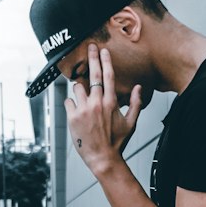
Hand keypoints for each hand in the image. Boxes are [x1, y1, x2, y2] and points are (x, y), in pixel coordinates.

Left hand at [63, 43, 142, 175]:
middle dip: (91, 58)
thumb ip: (135, 103)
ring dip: (80, 90)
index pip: (108, 76)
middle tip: (90, 47)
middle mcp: (97, 104)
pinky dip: (71, 104)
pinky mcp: (72, 117)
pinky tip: (77, 112)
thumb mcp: (131, 123)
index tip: (103, 50)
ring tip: (84, 101)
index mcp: (111, 103)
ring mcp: (83, 110)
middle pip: (93, 75)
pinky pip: (68, 101)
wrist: (103, 159)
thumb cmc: (117, 142)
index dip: (105, 60)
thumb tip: (138, 87)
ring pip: (77, 87)